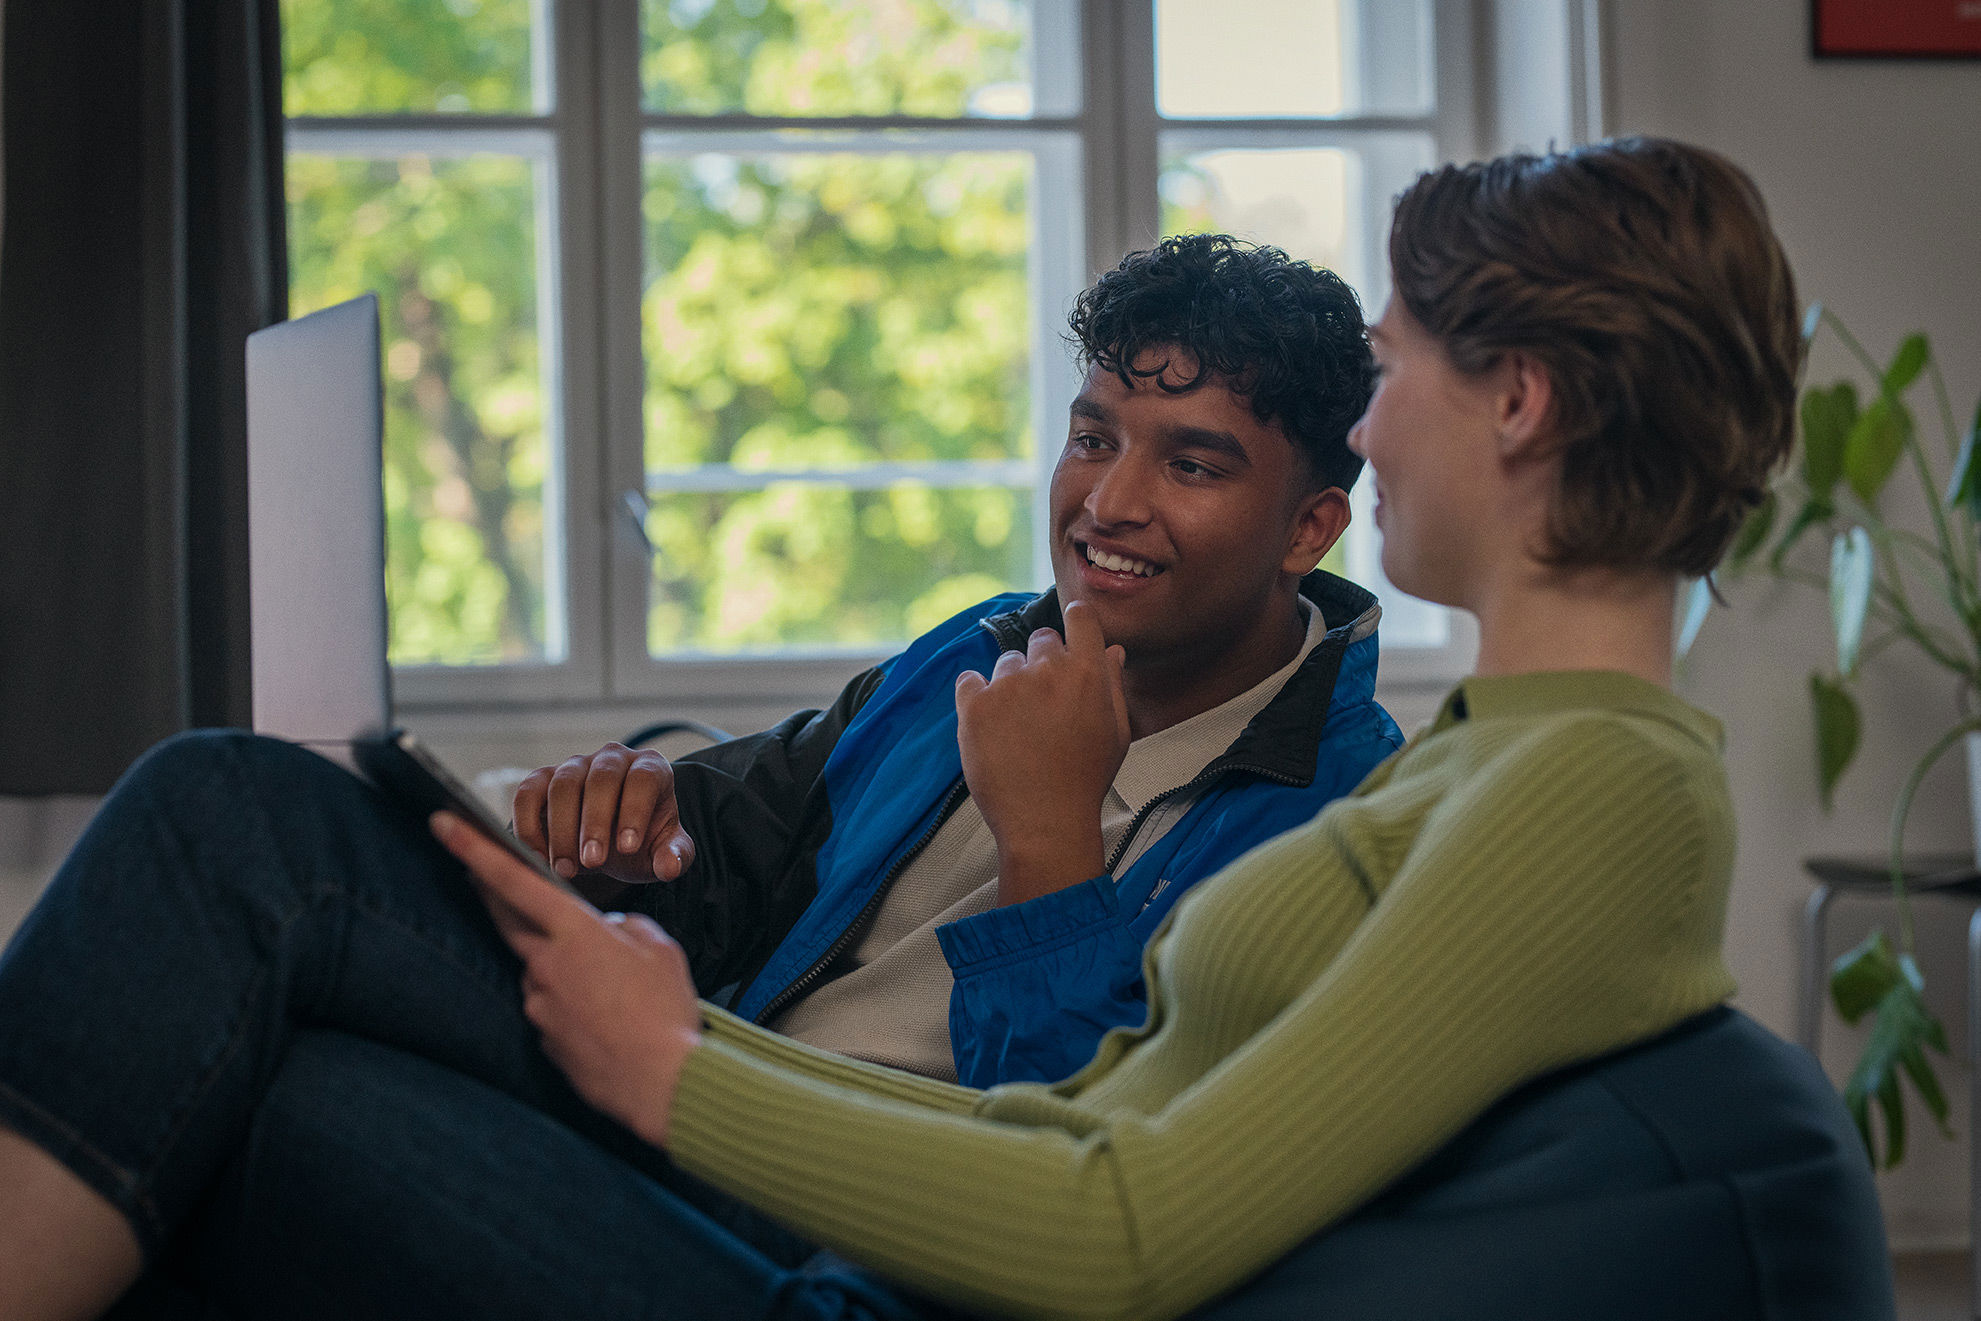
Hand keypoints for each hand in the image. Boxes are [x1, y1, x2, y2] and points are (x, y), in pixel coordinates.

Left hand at [432, 811, 702, 1145]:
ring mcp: (539, 1004)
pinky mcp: (543, 1038)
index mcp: (574, 932)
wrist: (663, 1083)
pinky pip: (552, 1006)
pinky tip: (609, 1018)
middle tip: (482, 873)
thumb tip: (609, 931)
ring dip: (565, 966)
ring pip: (542, 969)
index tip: (442, 823)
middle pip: (507, 919)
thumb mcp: (659, 949)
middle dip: (493, 894)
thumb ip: (628, 926)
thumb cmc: (666, 1011)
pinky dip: (574, 1003)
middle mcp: (545, 965)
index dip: (474, 849)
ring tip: (617, 990)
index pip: (513, 881)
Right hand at [513, 743, 695, 886]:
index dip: (635, 811)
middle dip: (594, 823)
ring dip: (562, 829)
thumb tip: (669, 867)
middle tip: (592, 862)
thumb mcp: (663, 852)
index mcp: (650, 768)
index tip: (627, 848)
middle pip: (601, 779)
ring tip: (566, 869)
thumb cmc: (642, 843)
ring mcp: (575, 765)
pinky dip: (528, 825)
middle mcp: (613, 758)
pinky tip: (538, 857)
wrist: (611, 844)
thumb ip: (674, 857)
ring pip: (563, 784)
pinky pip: (527, 794)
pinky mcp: (542, 779)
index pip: (643, 779)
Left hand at [954, 599, 1130, 904]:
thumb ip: (1113, 685)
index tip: (1070, 629)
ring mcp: (1008, 686)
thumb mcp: (1116, 732)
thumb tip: (1112, 650)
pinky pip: (969, 680)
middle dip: (1042, 662)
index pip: (1080, 618)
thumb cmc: (1085, 780)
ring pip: (1006, 663)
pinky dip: (976, 695)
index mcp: (1087, 673)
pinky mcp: (974, 705)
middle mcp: (1047, 670)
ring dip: (1011, 683)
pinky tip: (990, 723)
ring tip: (1018, 725)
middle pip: (1040, 640)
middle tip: (1043, 702)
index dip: (1074, 619)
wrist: (1044, 822)